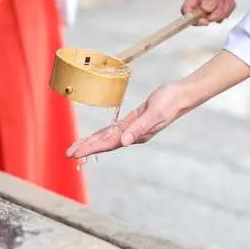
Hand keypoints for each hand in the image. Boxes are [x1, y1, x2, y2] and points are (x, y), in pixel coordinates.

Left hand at [66, 83, 188, 159]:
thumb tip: (123, 142)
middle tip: (68, 153)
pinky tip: (97, 135)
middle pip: (105, 143)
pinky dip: (104, 133)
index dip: (91, 147)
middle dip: (87, 147)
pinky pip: (115, 129)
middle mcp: (133, 135)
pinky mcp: (134, 120)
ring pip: (108, 137)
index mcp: (136, 135)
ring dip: (93, 141)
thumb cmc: (169, 102)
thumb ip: (139, 128)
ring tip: (77, 146)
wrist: (181, 95)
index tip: (76, 152)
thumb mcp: (154, 113)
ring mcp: (133, 128)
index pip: (109, 143)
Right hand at [181, 0, 238, 24]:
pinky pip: (221, 17)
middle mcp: (199, 2)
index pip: (186, 10)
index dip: (193, 18)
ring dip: (224, 10)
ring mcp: (207, 6)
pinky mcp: (215, 9)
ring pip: (213, 18)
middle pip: (202, 18)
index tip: (206, 20)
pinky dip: (228, 9)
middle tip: (224, 1)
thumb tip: (205, 9)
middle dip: (216, 13)